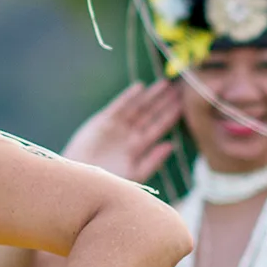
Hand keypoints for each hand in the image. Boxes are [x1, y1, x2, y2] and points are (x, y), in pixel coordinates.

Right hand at [63, 82, 182, 182]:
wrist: (81, 180)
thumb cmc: (108, 182)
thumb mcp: (135, 174)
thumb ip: (153, 160)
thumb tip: (172, 146)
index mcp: (138, 147)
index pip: (158, 127)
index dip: (170, 115)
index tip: (185, 103)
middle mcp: (129, 134)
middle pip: (150, 114)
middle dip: (164, 101)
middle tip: (180, 87)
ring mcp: (116, 127)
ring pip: (137, 107)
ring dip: (150, 96)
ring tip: (165, 84)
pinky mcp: (101, 121)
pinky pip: (118, 106)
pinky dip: (128, 97)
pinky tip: (140, 87)